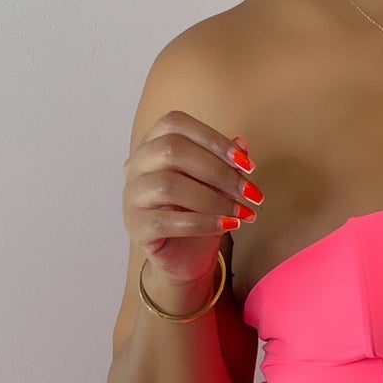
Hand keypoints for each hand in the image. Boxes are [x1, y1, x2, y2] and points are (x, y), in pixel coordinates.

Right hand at [123, 110, 264, 298]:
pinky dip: (202, 223)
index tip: (247, 164)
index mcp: (153, 144)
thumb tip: (241, 143)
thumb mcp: (217, 184)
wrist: (185, 257)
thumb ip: (225, 162)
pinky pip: (166, 221)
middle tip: (250, 193)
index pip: (175, 124)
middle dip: (218, 171)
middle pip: (171, 150)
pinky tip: (227, 226)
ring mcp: (132, 196)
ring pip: (167, 185)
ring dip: (213, 199)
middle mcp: (136, 165)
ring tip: (242, 213)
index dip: (213, 139)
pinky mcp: (136, 227)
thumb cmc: (199, 213)